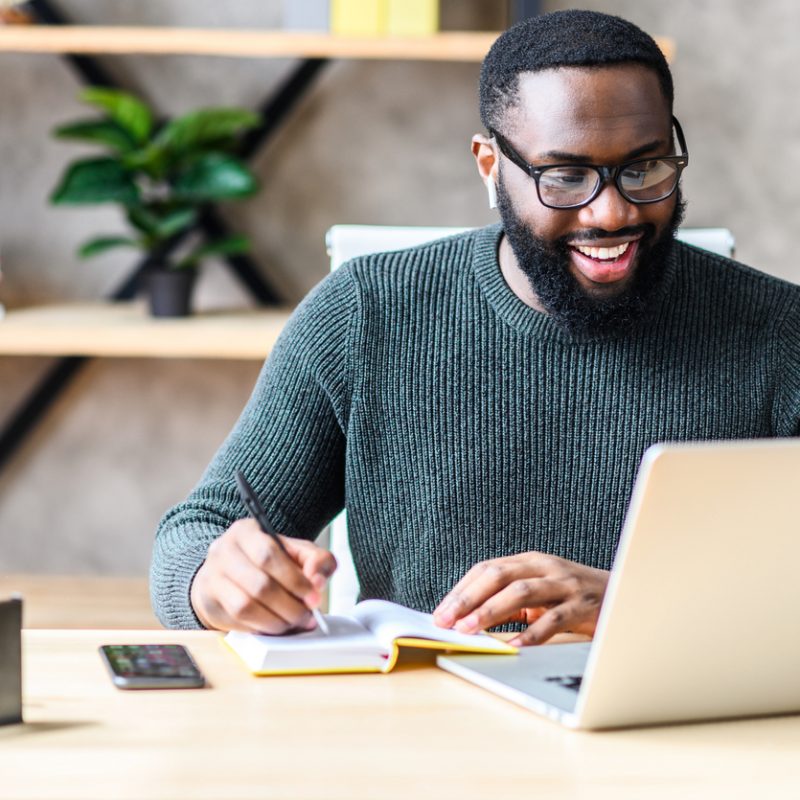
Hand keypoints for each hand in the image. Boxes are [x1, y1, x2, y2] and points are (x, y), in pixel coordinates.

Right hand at [190, 519, 335, 633]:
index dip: (294, 579)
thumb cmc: (268, 561)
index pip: (269, 555)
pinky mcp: (208, 602)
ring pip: (246, 606)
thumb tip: (317, 580)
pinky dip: (261, 627)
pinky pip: (237, 621)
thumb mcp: (296, 552)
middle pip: (259, 584)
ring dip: (276, 621)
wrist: (230, 571)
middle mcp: (224, 551)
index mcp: (246, 531)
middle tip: (308, 616)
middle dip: (290, 606)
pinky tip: (276, 626)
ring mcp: (212, 577)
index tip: (314, 596)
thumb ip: (317, 560)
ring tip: (294, 623)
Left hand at [433, 552, 608, 645]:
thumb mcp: (541, 591)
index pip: (487, 569)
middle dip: (468, 598)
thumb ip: (510, 601)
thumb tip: (469, 620)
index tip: (440, 613)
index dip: (461, 590)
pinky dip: (532, 634)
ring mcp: (566, 584)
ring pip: (522, 592)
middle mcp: (546, 567)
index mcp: (530, 561)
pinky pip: (554, 619)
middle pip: (499, 575)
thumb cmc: (576, 597)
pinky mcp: (584, 606)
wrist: (628, 595)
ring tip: (470, 629)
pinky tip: (515, 647)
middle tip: (447, 620)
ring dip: (491, 611)